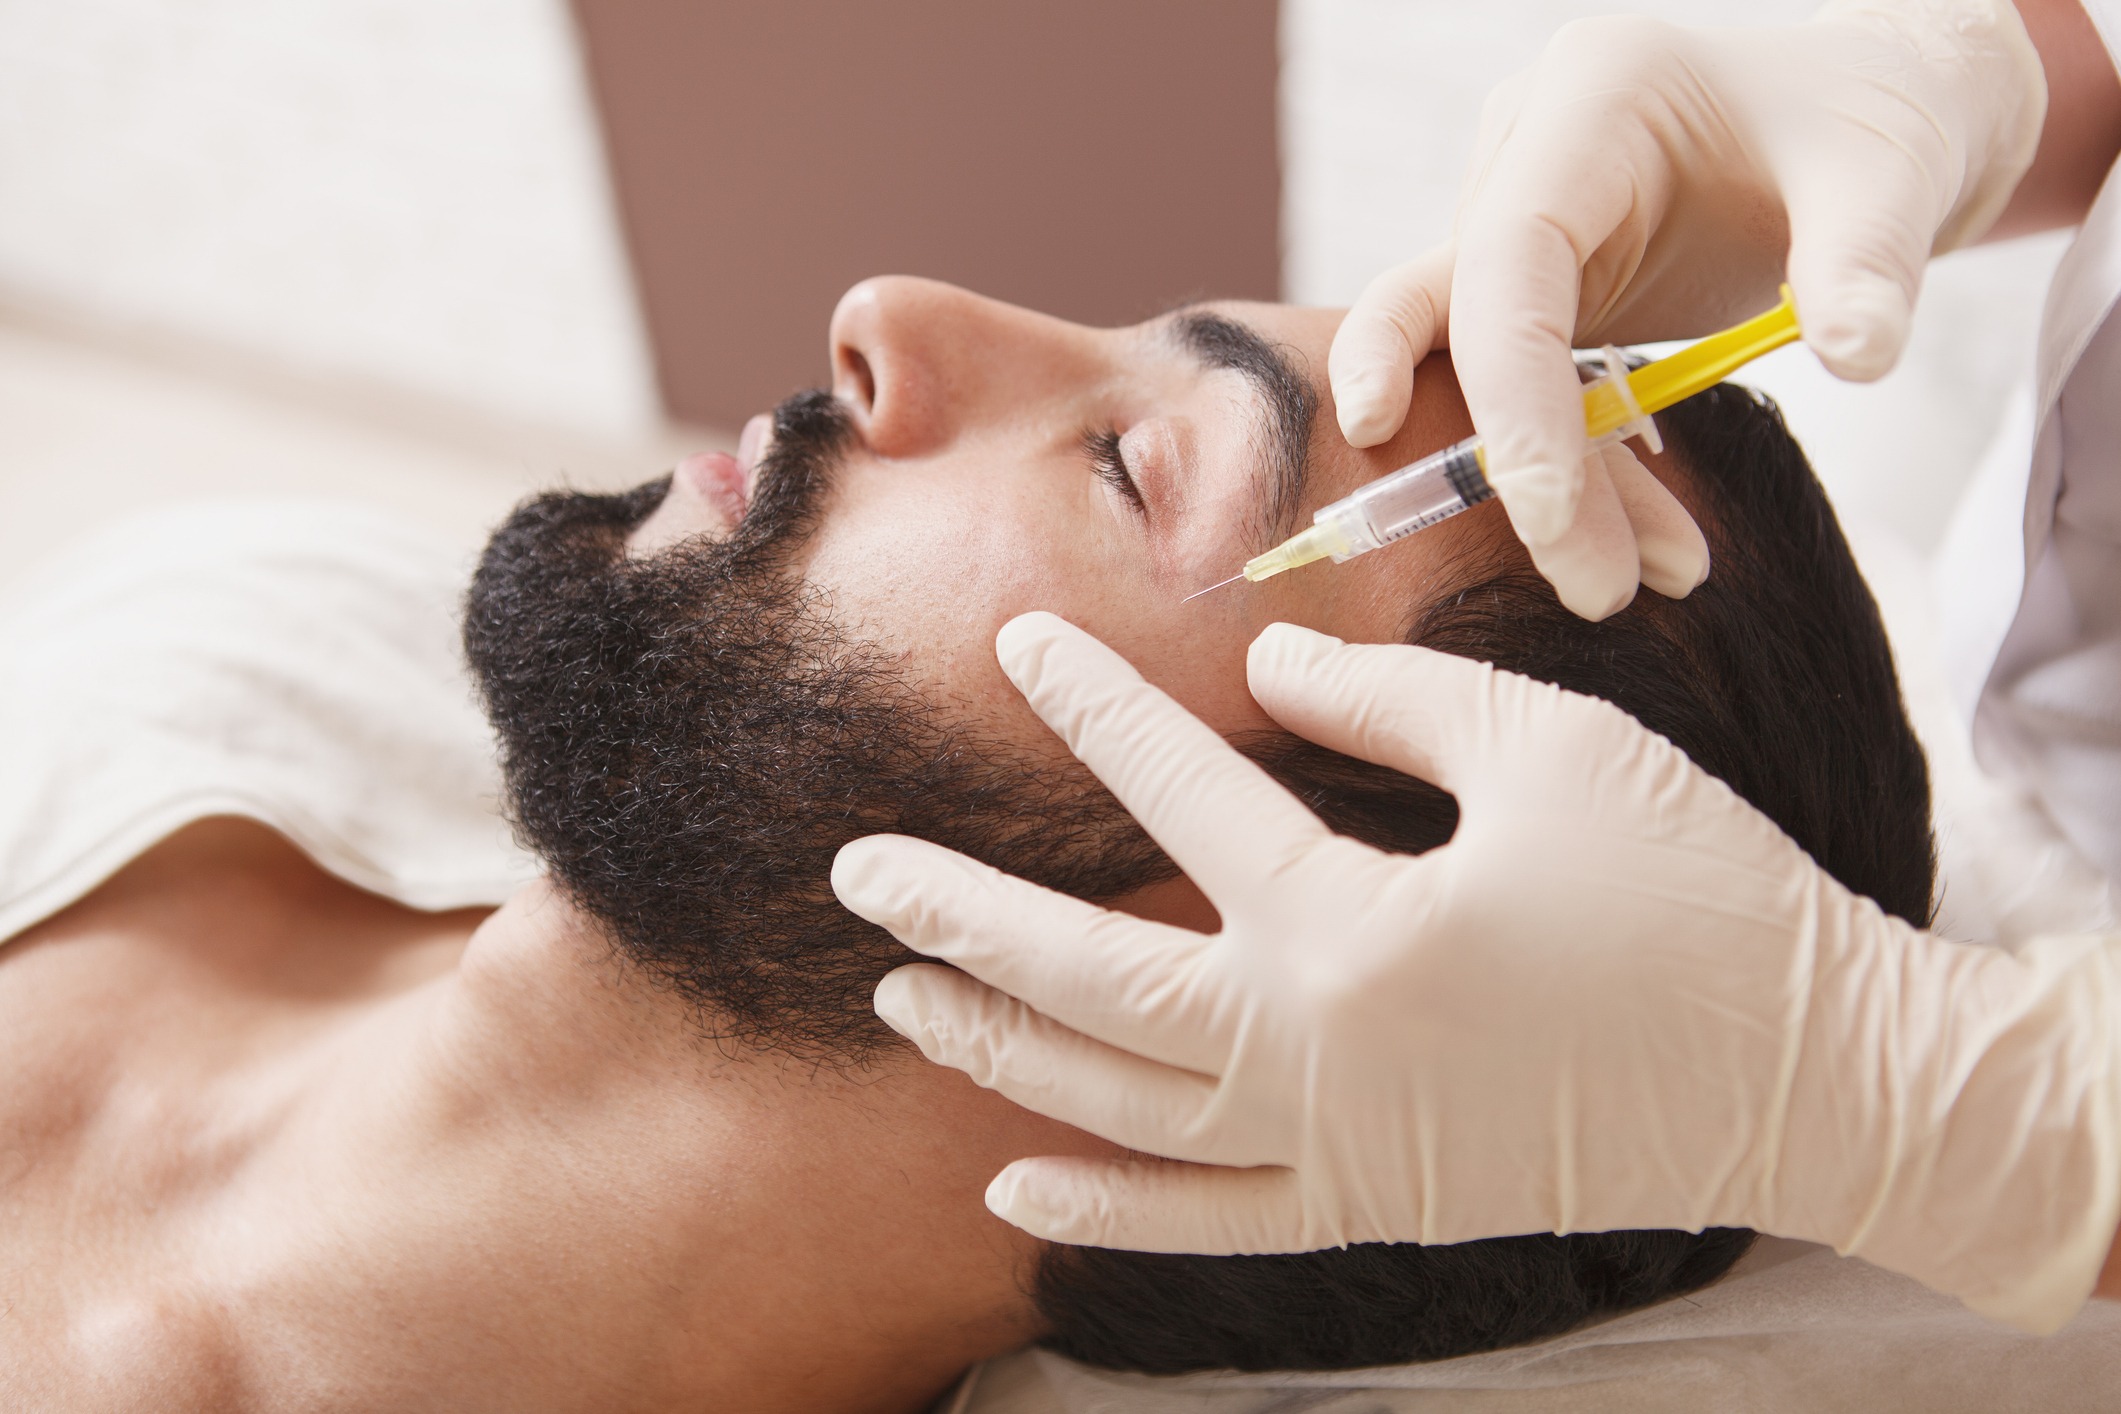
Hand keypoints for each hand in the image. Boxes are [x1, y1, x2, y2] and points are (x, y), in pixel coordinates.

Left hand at [833, 612, 2120, 1333]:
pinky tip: (1013, 1187)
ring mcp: (1336, 1149)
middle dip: (961, 920)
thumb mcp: (1548, 749)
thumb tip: (1257, 667)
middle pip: (1089, 983)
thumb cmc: (1697, 891)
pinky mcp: (1373, 1207)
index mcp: (1353, 929)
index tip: (1014, 642)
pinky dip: (1103, 1213)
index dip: (1089, 707)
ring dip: (998, 1053)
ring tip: (900, 1001)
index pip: (1179, 797)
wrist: (1817, 1078)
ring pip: (1119, 1109)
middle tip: (858, 871)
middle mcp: (1316, 1055)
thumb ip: (1384, 704)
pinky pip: (1205, 1224)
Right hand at [1327, 0, 2046, 617]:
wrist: (1866, 116)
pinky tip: (1635, 544)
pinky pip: (1521, 394)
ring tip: (1639, 580)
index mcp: (1591, 101)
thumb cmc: (1872, 122)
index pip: (1508, 258)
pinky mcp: (1531, 288)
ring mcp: (1515, 224)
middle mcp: (1524, 157)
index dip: (1507, 391)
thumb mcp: (1892, 176)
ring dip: (1545, 486)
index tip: (1545, 514)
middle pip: (1460, 328)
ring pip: (1474, 378)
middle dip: (1506, 466)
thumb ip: (1869, 261)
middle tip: (1592, 588)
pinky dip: (1573, 472)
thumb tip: (1858, 355)